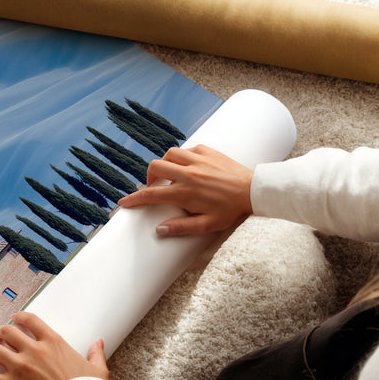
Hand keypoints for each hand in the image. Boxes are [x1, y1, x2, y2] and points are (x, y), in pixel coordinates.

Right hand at [118, 144, 252, 236]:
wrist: (254, 191)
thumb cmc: (231, 210)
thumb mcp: (208, 225)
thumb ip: (182, 227)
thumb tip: (159, 229)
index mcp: (185, 192)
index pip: (151, 195)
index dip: (134, 199)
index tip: (124, 203)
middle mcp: (188, 173)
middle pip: (155, 168)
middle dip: (149, 177)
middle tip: (154, 187)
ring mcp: (198, 160)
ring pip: (169, 154)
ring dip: (165, 164)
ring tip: (170, 174)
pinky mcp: (208, 151)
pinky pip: (187, 149)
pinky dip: (182, 156)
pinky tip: (188, 166)